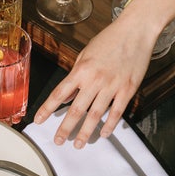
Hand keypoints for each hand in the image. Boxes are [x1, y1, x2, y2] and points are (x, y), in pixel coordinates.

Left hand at [33, 17, 156, 147]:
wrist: (135, 31)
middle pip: (76, 110)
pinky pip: (116, 112)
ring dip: (85, 132)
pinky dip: (109, 125)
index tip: (39, 120)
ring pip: (95, 115)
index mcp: (81, 70)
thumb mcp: (85, 55)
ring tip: (78, 144)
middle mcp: (94, 80)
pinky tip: (103, 134)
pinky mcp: (128, 89)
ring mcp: (112, 86)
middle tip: (59, 141)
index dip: (47, 109)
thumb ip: (75, 76)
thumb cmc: (109, 40)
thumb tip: (67, 96)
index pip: (59, 94)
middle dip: (65, 128)